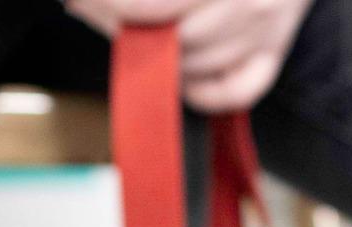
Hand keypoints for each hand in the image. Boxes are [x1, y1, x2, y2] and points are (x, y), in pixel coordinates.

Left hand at [67, 0, 315, 113]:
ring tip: (142, 32)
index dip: (110, 5)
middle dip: (126, 28)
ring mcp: (264, 32)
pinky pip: (231, 94)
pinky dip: (201, 91)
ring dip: (160, 58)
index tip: (77, 0)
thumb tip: (87, 1)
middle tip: (96, 10)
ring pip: (194, 67)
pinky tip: (184, 70)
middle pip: (171, 39)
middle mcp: (249, 2)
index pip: (152, 4)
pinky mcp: (273, 55)